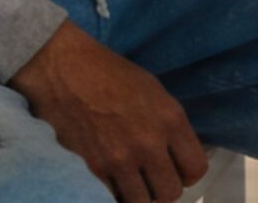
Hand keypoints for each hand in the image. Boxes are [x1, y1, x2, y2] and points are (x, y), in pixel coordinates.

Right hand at [9, 21, 208, 202]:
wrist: (61, 68)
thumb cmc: (107, 72)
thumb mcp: (152, 91)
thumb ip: (168, 126)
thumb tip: (175, 155)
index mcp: (170, 119)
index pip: (196, 169)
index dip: (186, 173)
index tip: (174, 170)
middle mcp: (149, 143)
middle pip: (171, 193)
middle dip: (161, 188)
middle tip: (148, 178)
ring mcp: (120, 159)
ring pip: (142, 202)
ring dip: (137, 194)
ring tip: (128, 181)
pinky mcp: (92, 170)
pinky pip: (113, 199)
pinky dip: (112, 193)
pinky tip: (108, 178)